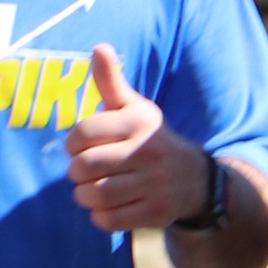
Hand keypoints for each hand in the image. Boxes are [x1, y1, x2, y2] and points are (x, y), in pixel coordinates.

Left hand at [65, 42, 201, 232]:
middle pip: (86, 166)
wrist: (195, 179)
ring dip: (84, 196)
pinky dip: (100, 216)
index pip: (84, 133)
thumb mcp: (135, 108)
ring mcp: (154, 184)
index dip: (72, 143)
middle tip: (81, 172)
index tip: (78, 146)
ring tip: (89, 190)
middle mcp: (148, 152)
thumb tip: (99, 47)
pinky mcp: (155, 213)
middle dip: (75, 172)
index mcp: (139, 122)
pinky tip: (106, 207)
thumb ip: (111, 81)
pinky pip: (110, 220)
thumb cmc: (150, 139)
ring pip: (96, 195)